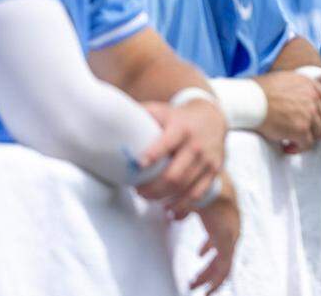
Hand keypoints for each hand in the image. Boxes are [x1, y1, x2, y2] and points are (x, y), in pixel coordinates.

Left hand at [136, 98, 226, 213]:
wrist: (212, 118)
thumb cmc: (177, 117)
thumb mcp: (161, 111)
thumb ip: (139, 115)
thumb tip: (106, 117)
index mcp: (181, 128)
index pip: (167, 143)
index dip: (153, 155)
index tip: (138, 165)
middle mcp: (196, 145)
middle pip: (174, 175)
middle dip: (153, 188)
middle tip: (138, 191)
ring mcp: (207, 160)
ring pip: (185, 188)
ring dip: (164, 198)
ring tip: (150, 199)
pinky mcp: (214, 171)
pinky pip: (198, 194)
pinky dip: (183, 206)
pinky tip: (170, 210)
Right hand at [190, 172, 239, 295]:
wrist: (210, 186)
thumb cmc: (201, 189)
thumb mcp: (190, 201)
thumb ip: (183, 209)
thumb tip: (170, 213)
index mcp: (224, 218)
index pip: (218, 237)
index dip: (208, 247)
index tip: (199, 254)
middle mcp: (231, 229)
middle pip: (221, 255)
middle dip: (207, 269)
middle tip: (194, 279)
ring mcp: (232, 237)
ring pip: (223, 266)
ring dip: (210, 278)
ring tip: (195, 287)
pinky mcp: (228, 244)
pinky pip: (223, 269)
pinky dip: (216, 282)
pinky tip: (206, 289)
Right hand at [253, 71, 320, 151]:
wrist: (248, 101)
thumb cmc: (256, 90)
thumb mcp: (282, 79)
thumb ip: (297, 86)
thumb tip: (295, 95)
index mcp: (308, 83)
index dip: (316, 110)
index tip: (305, 117)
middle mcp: (312, 97)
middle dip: (312, 125)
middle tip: (298, 133)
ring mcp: (309, 113)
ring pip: (318, 131)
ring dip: (306, 138)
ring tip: (292, 141)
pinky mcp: (301, 129)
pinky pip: (307, 144)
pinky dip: (298, 148)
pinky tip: (286, 148)